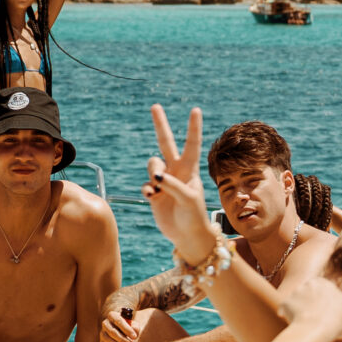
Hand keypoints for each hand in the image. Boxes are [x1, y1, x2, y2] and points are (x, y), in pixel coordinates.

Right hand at [96, 306, 148, 341]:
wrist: (121, 329)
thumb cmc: (129, 326)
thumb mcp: (133, 324)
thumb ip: (135, 327)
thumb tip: (134, 332)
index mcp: (112, 315)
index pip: (118, 321)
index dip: (127, 329)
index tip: (135, 337)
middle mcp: (105, 324)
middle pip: (113, 332)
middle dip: (123, 340)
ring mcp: (102, 334)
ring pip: (109, 341)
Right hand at [143, 105, 214, 263]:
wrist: (187, 235)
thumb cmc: (194, 216)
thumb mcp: (188, 199)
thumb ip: (173, 185)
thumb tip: (156, 176)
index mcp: (190, 169)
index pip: (192, 144)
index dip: (193, 127)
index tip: (195, 110)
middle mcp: (176, 171)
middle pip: (166, 143)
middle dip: (160, 125)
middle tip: (155, 106)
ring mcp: (164, 181)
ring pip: (152, 164)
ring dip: (153, 173)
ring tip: (156, 189)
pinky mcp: (154, 193)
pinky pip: (146, 184)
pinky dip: (147, 189)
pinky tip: (152, 197)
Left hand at [276, 269, 341, 330]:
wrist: (315, 332)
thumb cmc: (336, 322)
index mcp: (323, 282)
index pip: (323, 292)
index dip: (326, 304)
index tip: (329, 315)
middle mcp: (307, 283)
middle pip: (309, 295)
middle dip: (312, 305)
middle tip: (318, 320)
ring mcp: (294, 293)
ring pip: (298, 302)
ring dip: (301, 311)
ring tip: (308, 323)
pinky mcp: (284, 303)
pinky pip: (287, 310)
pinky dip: (290, 317)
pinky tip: (297, 324)